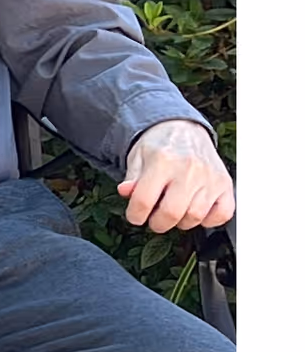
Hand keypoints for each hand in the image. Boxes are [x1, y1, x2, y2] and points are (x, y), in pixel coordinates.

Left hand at [118, 119, 234, 233]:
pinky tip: (197, 212)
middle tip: (154, 219)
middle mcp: (188, 169)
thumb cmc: (159, 145)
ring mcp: (210, 177)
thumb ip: (131, 178)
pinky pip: (222, 214)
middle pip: (171, 213)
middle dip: (158, 223)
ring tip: (174, 212)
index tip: (135, 216)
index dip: (135, 215)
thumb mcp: (137, 157)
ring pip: (195, 217)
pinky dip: (209, 220)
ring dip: (181, 222)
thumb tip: (125, 192)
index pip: (144, 201)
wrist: (184, 127)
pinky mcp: (225, 184)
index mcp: (162, 161)